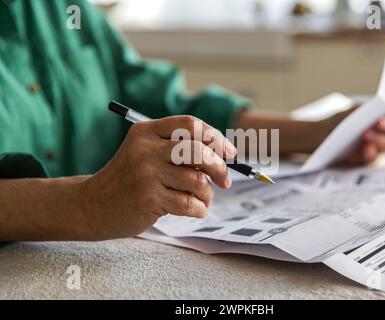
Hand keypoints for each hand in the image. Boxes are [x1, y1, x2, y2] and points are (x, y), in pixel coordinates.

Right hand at [79, 116, 236, 239]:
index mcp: (146, 131)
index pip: (190, 124)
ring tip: (202, 200)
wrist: (92, 205)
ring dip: (207, 194)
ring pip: (197, 180)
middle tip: (225, 181)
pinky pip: (188, 202)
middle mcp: (145, 148)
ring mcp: (145, 173)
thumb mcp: (146, 153)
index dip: (215, 137)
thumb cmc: (128, 179)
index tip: (230, 153)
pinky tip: (195, 210)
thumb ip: (177, 150)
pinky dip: (199, 208)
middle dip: (219, 167)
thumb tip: (222, 155)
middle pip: (198, 150)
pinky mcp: (147, 198)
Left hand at [321, 106, 384, 165]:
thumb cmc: (338, 122)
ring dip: (378, 139)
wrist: (319, 137)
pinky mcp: (366, 160)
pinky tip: (366, 149)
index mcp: (383, 119)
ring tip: (365, 134)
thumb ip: (367, 109)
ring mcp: (376, 148)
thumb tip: (380, 106)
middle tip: (378, 121)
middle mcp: (383, 134)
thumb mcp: (352, 112)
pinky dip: (370, 153)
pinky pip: (373, 158)